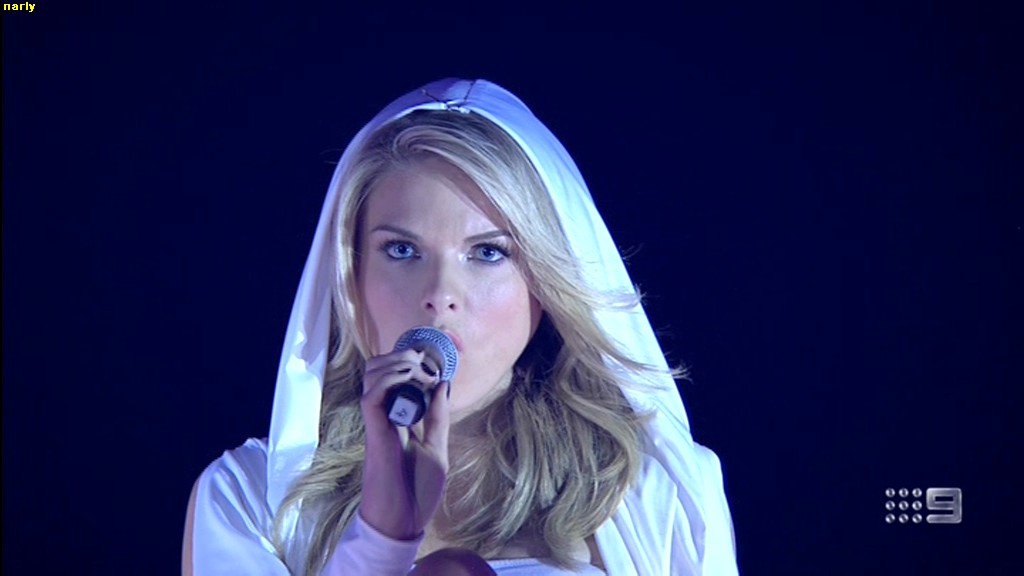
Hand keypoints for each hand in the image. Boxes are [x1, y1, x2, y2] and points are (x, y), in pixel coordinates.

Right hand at [358, 348, 451, 539]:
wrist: (402, 520)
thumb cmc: (417, 490)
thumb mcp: (437, 447)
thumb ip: (437, 417)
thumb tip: (443, 385)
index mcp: (399, 417)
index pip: (394, 376)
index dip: (410, 360)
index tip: (435, 362)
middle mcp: (385, 414)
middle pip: (378, 368)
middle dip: (401, 355)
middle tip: (426, 364)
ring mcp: (377, 420)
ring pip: (372, 374)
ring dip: (397, 363)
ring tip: (421, 372)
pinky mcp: (373, 430)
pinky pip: (372, 395)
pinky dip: (390, 379)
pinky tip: (411, 381)